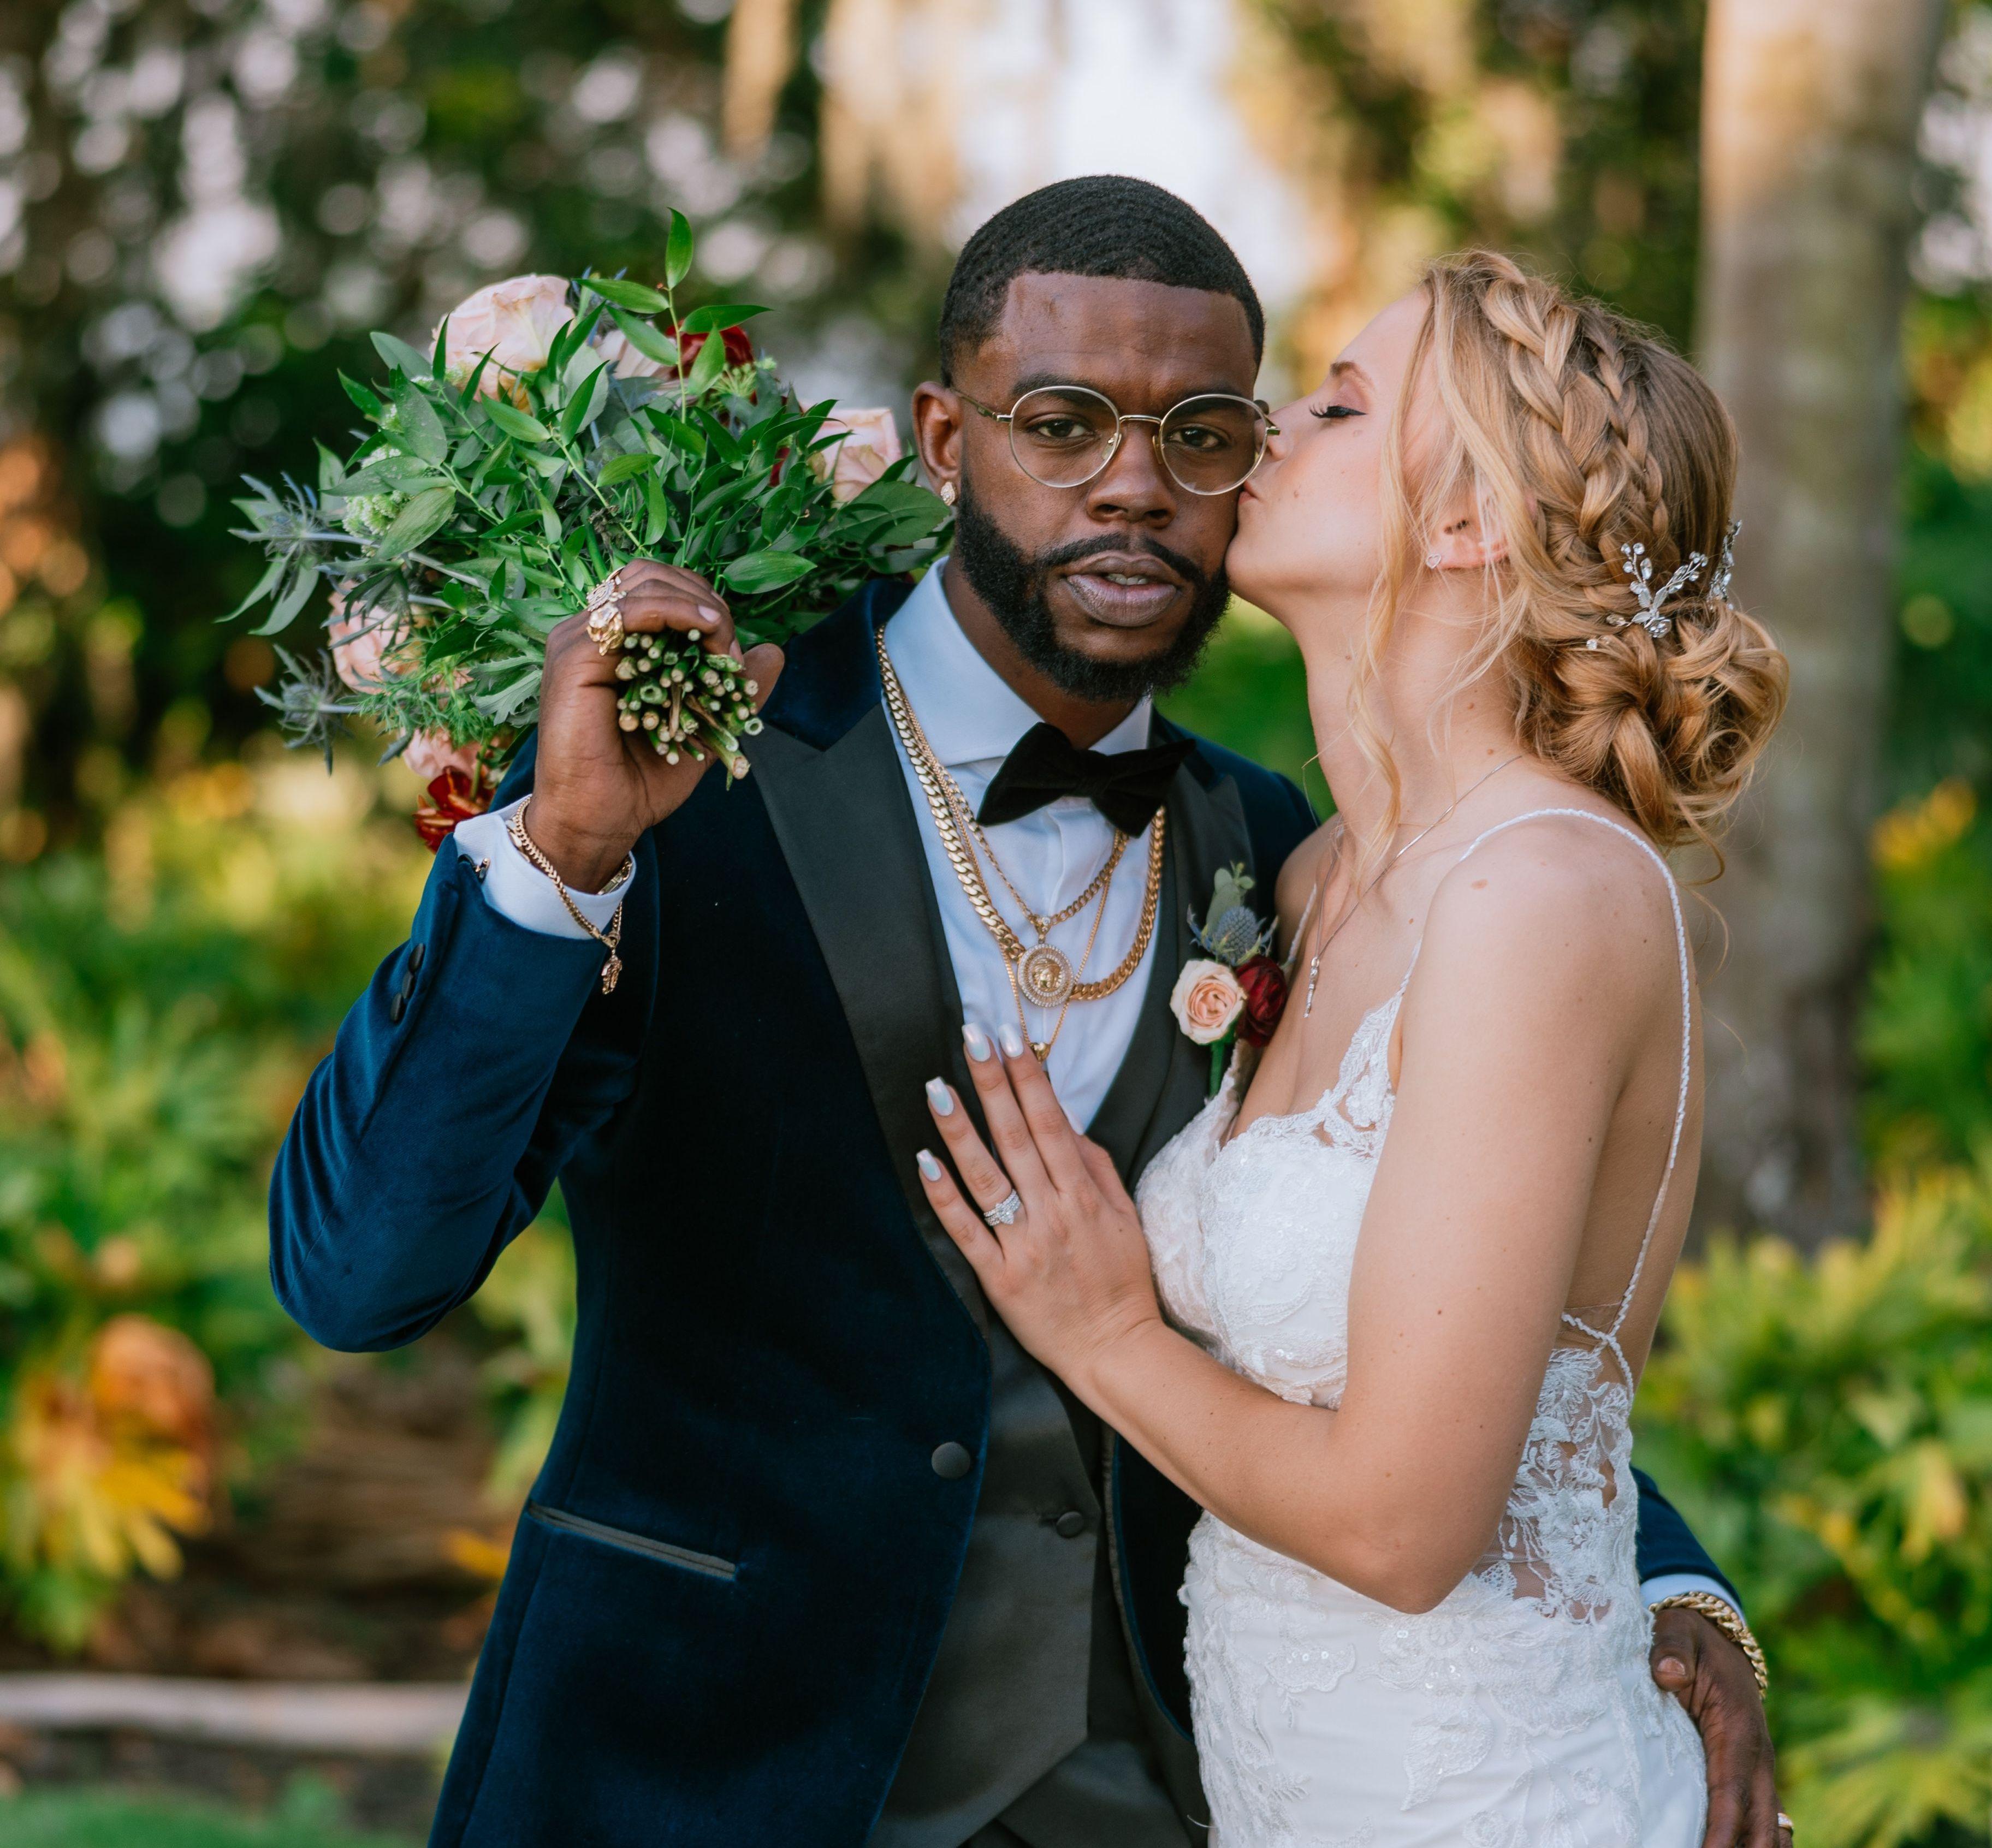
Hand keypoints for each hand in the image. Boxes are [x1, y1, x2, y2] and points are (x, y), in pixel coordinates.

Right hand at [530, 561, 784, 889]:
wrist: (602, 821)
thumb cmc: (641, 780)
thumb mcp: (704, 726)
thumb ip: (734, 687)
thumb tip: (774, 650)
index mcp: (613, 643)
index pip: (660, 589)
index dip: (703, 605)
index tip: (732, 654)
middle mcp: (590, 633)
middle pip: (650, 575)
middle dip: (702, 598)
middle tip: (727, 645)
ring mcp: (578, 641)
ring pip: (643, 584)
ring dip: (694, 606)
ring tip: (720, 645)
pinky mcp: (574, 656)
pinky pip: (628, 612)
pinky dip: (674, 612)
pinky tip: (705, 631)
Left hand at [917, 1022, 1163, 1384]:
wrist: (1116, 1351)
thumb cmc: (1122, 1281)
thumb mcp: (1124, 1216)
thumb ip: (1095, 1165)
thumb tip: (1064, 1119)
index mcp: (1085, 1195)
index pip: (1051, 1123)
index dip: (1029, 1077)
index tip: (1011, 1036)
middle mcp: (1054, 1214)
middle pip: (1017, 1138)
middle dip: (993, 1084)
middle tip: (971, 1038)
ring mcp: (1025, 1246)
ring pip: (988, 1179)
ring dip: (961, 1132)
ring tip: (937, 1089)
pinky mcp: (1000, 1279)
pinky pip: (968, 1233)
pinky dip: (946, 1198)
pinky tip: (925, 1162)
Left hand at [1650, 1606, 1789, 1847]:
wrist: (1717, 1633)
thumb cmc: (1690, 1636)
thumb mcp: (1676, 1631)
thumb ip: (1670, 1649)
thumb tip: (1666, 1673)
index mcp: (1739, 1729)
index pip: (1732, 1792)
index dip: (1723, 1832)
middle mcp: (1757, 1757)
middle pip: (1760, 1824)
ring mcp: (1759, 1769)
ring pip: (1770, 1828)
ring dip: (1750, 1847)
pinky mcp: (1751, 1775)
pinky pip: (1763, 1819)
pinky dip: (1753, 1841)